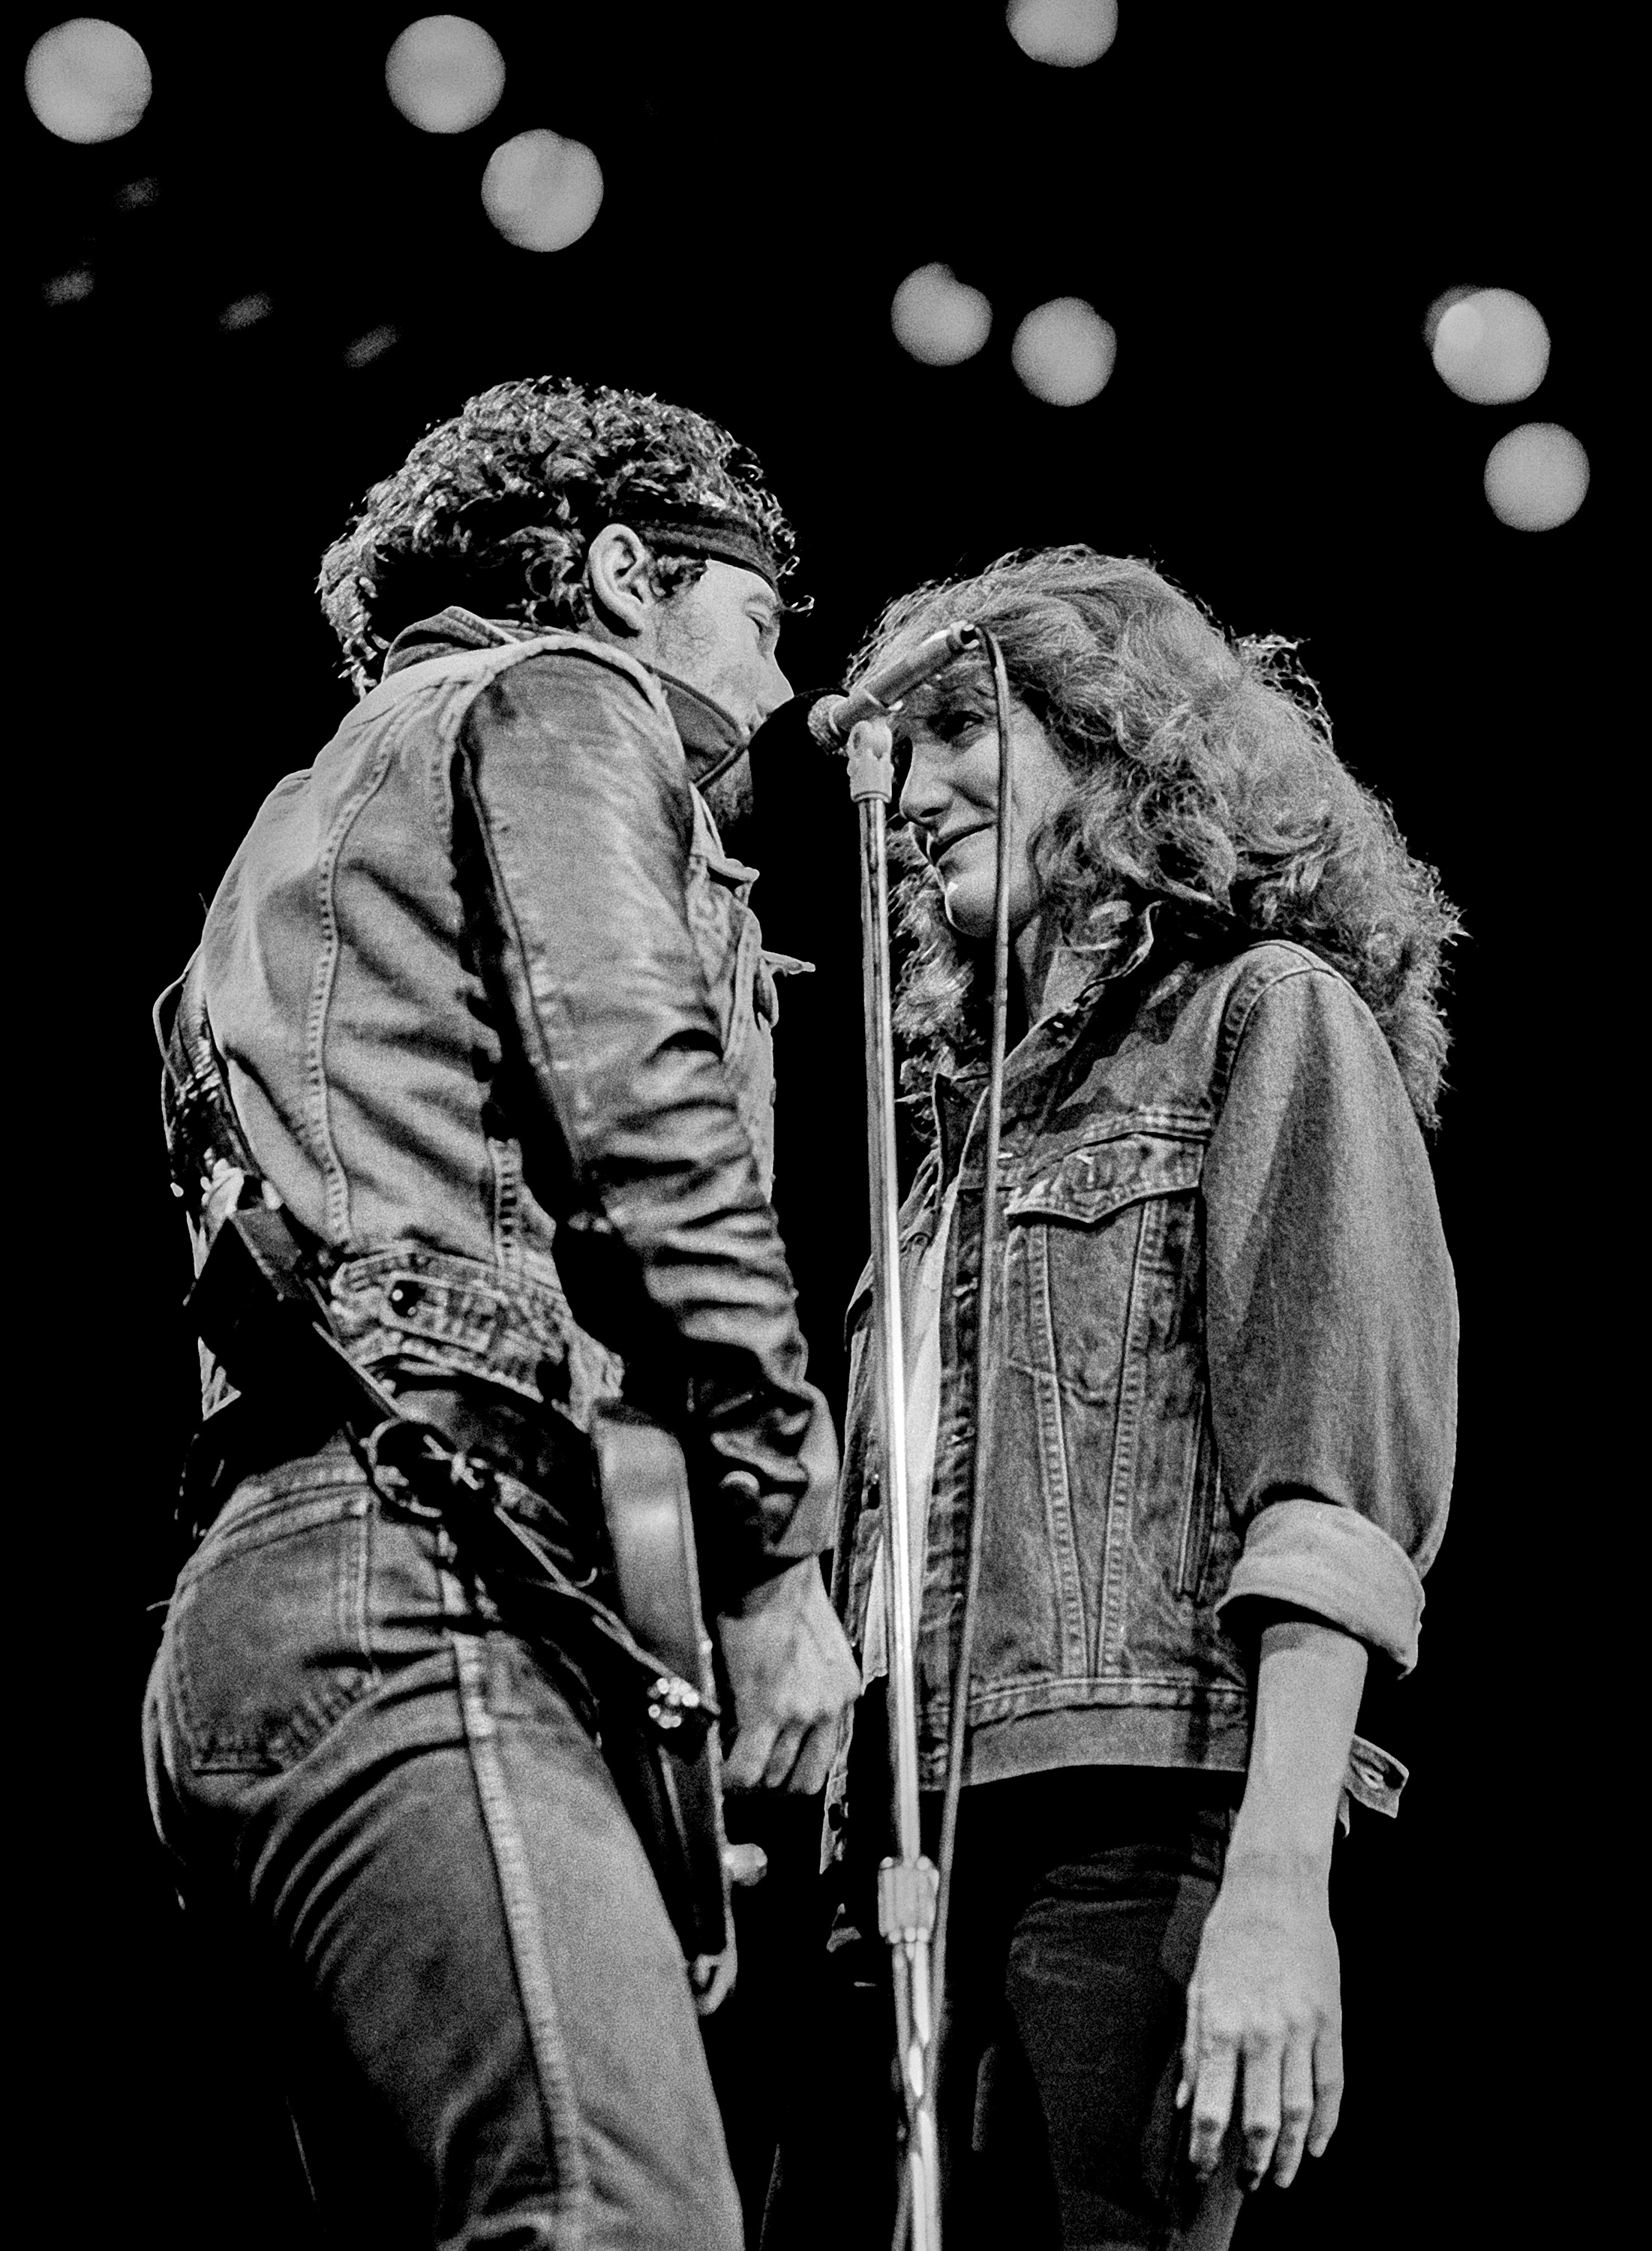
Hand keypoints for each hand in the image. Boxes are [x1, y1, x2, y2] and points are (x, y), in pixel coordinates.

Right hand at [717, 1559, 859, 1795]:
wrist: (772, 1573)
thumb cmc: (785, 1597)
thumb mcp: (815, 1647)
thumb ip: (808, 1686)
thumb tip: (780, 1717)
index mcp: (843, 1690)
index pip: (826, 1758)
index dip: (794, 1770)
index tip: (773, 1767)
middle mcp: (831, 1706)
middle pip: (802, 1779)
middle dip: (772, 1781)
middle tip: (748, 1770)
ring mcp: (803, 1711)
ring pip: (772, 1777)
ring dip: (749, 1775)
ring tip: (730, 1760)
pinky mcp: (770, 1709)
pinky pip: (747, 1768)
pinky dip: (731, 1775)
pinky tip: (721, 1767)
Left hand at [1178, 1849, 1344, 2191]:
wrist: (1276, 1891)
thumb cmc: (1230, 1937)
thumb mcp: (1198, 1988)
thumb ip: (1193, 2049)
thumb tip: (1187, 2102)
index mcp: (1222, 2026)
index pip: (1213, 2110)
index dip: (1206, 2152)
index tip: (1201, 2173)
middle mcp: (1262, 2034)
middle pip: (1262, 2122)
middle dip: (1253, 2164)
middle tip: (1249, 2185)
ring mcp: (1301, 2030)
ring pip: (1300, 2112)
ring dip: (1292, 2154)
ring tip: (1283, 2178)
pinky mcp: (1331, 2023)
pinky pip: (1332, 2084)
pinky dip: (1328, 2122)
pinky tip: (1320, 2145)